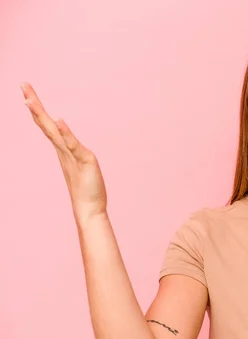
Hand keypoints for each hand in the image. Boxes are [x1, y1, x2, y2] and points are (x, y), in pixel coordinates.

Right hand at [22, 83, 107, 221]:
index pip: (47, 124)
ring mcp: (71, 154)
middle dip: (34, 103)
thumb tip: (68, 143)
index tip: (26, 91)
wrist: (89, 209)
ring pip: (54, 131)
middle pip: (45, 123)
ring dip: (42, 115)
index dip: (37, 108)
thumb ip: (74, 152)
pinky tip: (59, 120)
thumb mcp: (80, 164)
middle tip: (22, 85)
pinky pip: (73, 144)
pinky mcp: (83, 160)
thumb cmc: (86, 189)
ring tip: (29, 99)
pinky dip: (66, 132)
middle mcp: (63, 149)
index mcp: (62, 148)